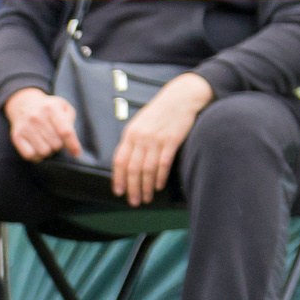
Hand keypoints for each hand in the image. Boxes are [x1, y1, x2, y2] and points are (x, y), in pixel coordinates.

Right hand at [3, 88, 81, 161]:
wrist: (24, 103)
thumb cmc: (49, 108)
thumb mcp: (64, 107)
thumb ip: (70, 122)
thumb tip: (74, 145)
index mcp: (52, 108)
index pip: (65, 132)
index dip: (72, 145)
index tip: (76, 153)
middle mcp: (37, 117)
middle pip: (56, 144)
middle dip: (60, 144)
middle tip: (56, 137)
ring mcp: (25, 127)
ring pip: (44, 152)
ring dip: (49, 150)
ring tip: (47, 141)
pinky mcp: (17, 136)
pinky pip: (30, 155)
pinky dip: (36, 156)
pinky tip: (38, 147)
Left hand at [111, 73, 213, 206]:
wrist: (180, 98)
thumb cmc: (160, 111)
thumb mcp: (140, 123)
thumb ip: (133, 140)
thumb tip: (127, 161)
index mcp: (130, 133)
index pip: (120, 161)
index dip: (118, 178)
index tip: (119, 191)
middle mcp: (141, 138)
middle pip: (132, 168)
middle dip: (132, 188)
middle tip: (133, 201)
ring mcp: (156, 139)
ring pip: (147, 169)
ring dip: (145, 187)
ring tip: (146, 197)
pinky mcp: (171, 141)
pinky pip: (163, 164)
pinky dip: (159, 177)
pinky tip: (158, 186)